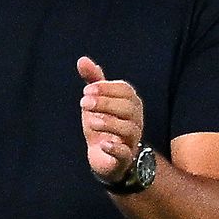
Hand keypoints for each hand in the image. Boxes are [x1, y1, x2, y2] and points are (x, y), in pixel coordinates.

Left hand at [77, 56, 143, 182]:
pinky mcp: (125, 158)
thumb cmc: (103, 125)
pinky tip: (103, 143)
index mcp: (130, 103)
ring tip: (90, 121)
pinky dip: (115, 148)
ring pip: (129, 129)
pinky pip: (126, 153)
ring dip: (109, 123)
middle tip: (84, 103)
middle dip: (105, 103)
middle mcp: (136, 120)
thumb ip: (93, 81)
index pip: (125, 90)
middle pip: (128, 108)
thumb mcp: (96, 102)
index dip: (106, 88)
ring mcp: (132, 140)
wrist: (104, 158)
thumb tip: (82, 60)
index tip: (86, 90)